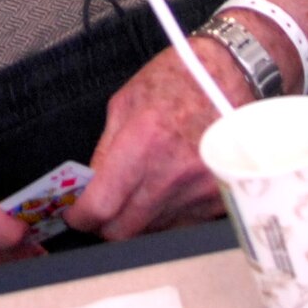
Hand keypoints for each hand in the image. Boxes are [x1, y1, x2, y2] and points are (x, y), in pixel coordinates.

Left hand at [63, 41, 243, 239]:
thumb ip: (104, 149)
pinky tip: (164, 191)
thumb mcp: (125, 102)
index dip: (82, 217)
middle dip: (105, 225)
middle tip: (100, 209)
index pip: (103, 205)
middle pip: (126, 230)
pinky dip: (166, 215)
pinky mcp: (220, 198)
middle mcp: (173, 172)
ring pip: (153, 231)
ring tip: (136, 192)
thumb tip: (88, 185)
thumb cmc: (178, 79)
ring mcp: (200, 189)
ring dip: (137, 220)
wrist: (231, 76)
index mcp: (144, 141)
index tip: (76, 215)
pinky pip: (182, 224)